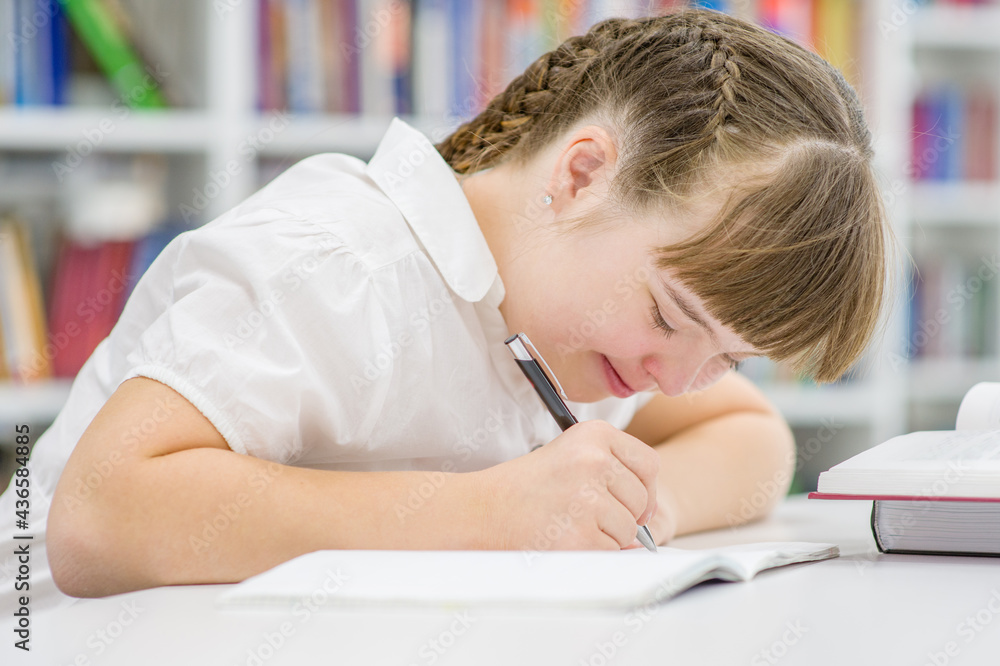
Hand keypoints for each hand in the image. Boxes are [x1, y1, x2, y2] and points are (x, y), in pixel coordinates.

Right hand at [473, 419, 659, 550]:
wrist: (479, 511)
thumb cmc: (520, 488)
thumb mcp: (568, 459)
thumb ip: (611, 476)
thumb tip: (648, 523)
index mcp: (594, 434)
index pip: (649, 464)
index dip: (644, 488)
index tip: (630, 501)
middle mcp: (595, 460)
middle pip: (642, 500)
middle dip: (622, 516)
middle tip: (582, 514)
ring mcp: (589, 498)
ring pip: (628, 530)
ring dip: (604, 536)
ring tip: (567, 524)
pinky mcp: (582, 535)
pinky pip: (610, 552)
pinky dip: (592, 553)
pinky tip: (563, 539)